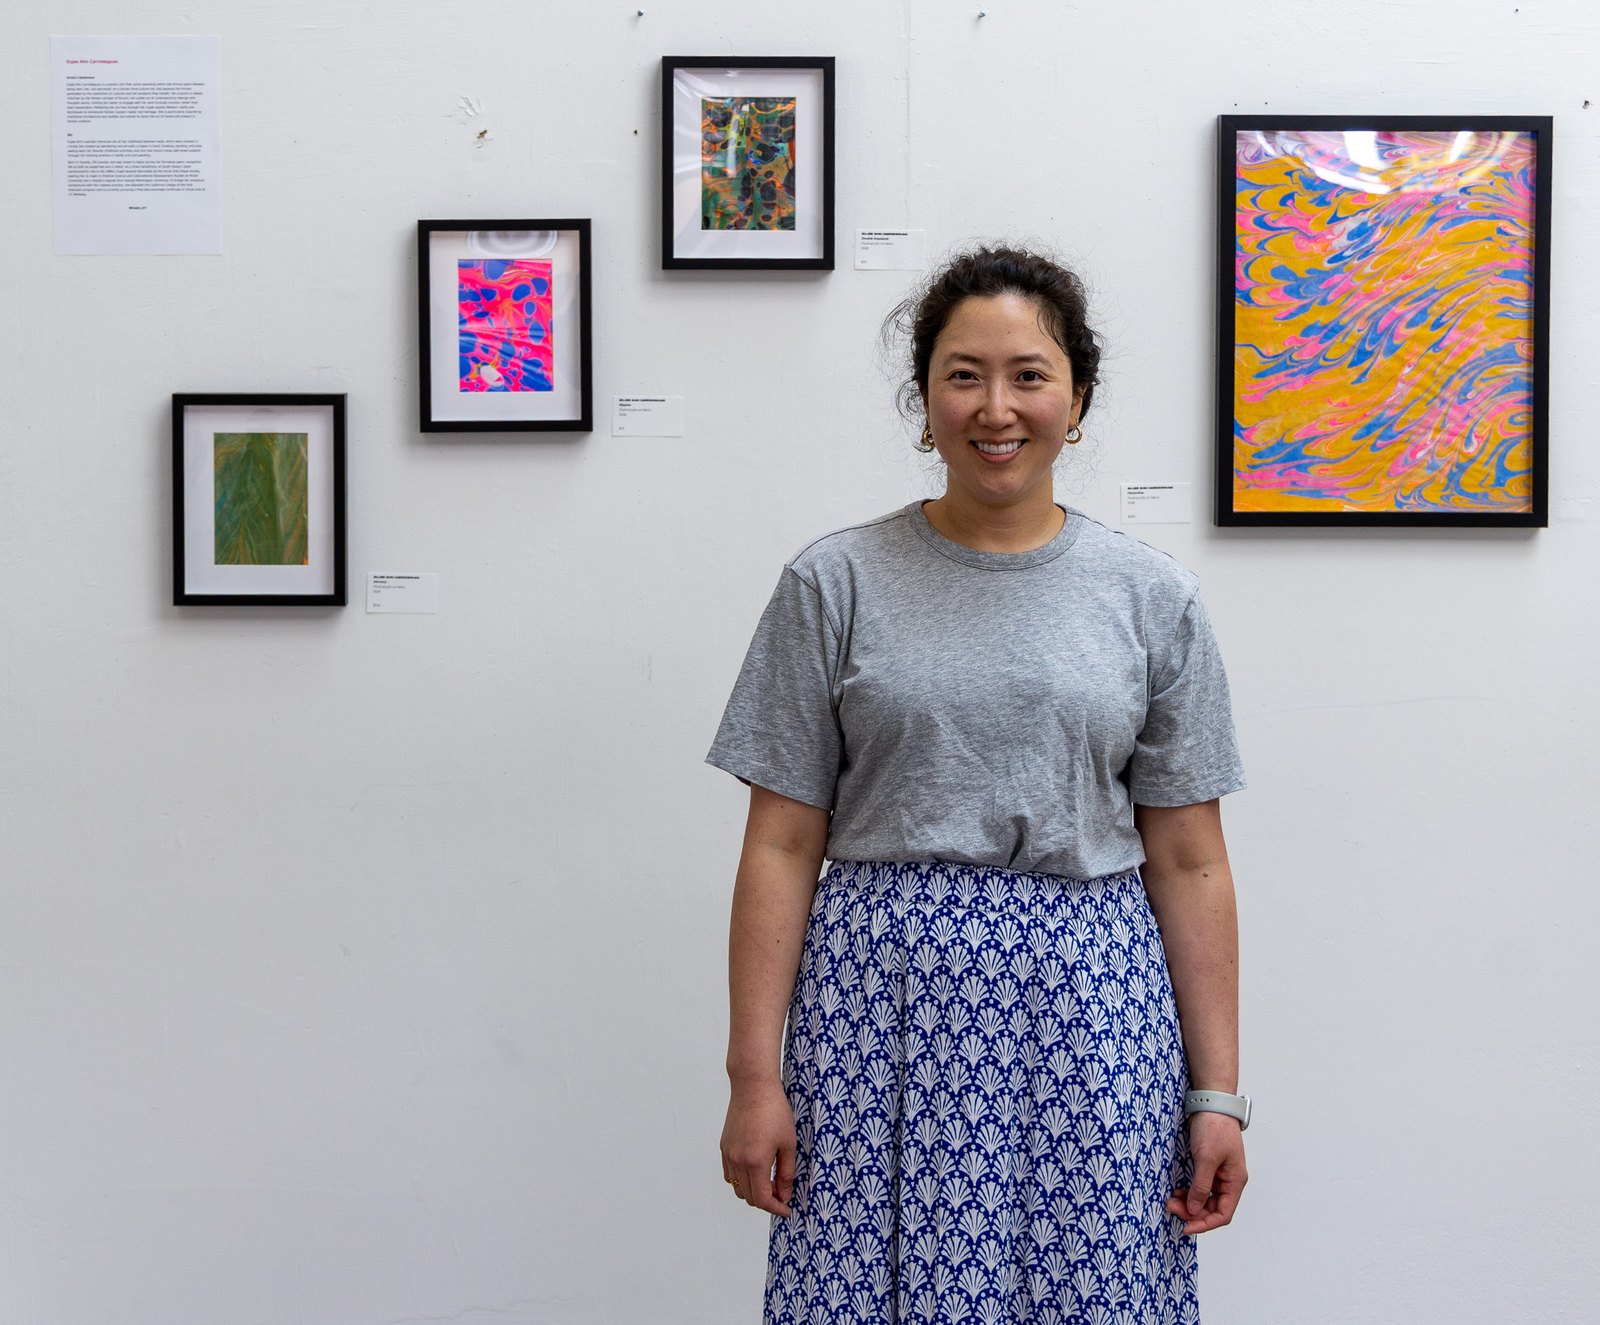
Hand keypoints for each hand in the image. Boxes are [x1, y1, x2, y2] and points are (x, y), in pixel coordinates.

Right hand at [720, 1077, 796, 1216]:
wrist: (753, 1087)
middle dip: (767, 1201)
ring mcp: (728, 1155)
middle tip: (783, 1194)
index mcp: (755, 1162)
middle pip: (749, 1197)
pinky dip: (742, 1180)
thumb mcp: (788, 1143)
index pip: (762, 1199)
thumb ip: (786, 1173)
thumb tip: (784, 1195)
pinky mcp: (724, 1147)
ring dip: (753, 1192)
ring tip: (770, 1182)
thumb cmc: (775, 1111)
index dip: (776, 1209)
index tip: (787, 1210)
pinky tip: (756, 1170)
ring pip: (738, 1188)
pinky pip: (730, 1174)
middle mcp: (738, 1162)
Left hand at [1166, 1110, 1247, 1234]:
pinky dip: (1188, 1192)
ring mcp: (1218, 1174)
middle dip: (1192, 1212)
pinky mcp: (1208, 1166)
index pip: (1223, 1214)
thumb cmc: (1213, 1128)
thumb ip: (1201, 1187)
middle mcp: (1228, 1181)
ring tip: (1170, 1200)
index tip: (1186, 1227)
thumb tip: (1195, 1211)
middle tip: (1170, 1207)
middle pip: (1212, 1209)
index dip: (1205, 1224)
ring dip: (1188, 1202)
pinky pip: (1199, 1187)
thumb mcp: (1206, 1159)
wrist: (1210, 1103)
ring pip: (1204, 1199)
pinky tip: (1177, 1191)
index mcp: (1234, 1182)